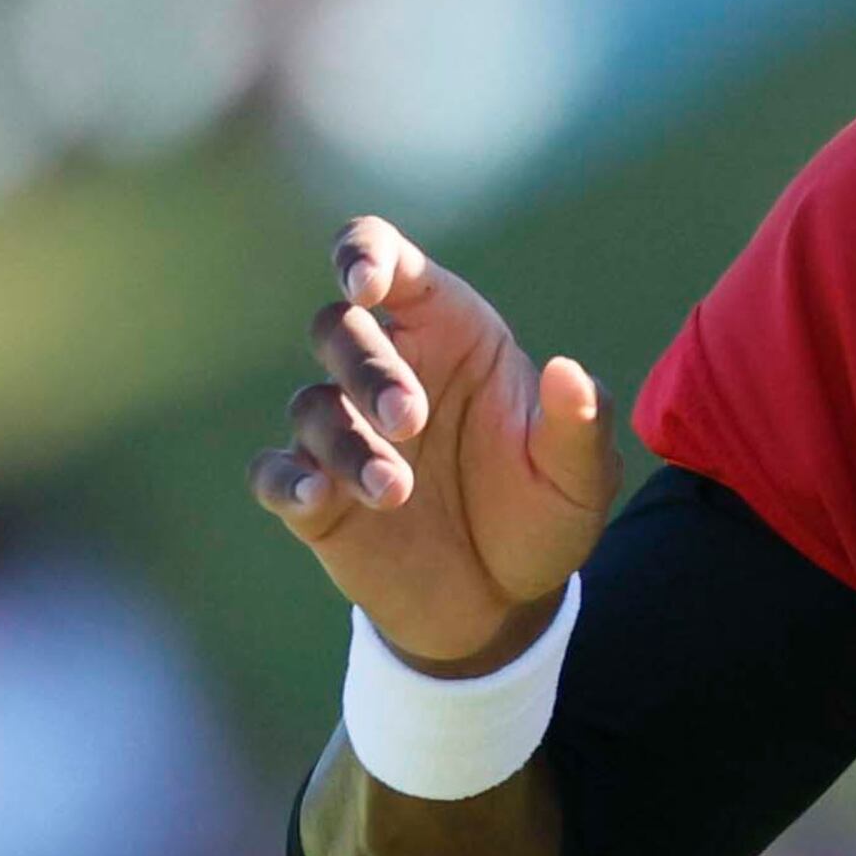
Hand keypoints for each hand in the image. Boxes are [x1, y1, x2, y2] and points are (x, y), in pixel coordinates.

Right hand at [248, 217, 617, 673]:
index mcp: (451, 334)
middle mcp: (390, 370)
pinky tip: (315, 498)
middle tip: (412, 419)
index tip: (364, 283)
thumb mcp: (579, 476)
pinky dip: (287, 480)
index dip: (363, 255)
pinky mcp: (317, 496)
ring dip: (348, 444)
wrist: (507, 600)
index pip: (386, 260)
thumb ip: (580, 423)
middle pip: (339, 329)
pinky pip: (275, 472)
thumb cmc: (543, 512)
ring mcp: (347, 433)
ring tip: (399, 492)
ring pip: (312, 405)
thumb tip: (567, 373)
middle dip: (368, 368)